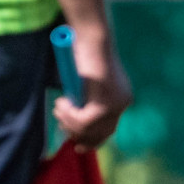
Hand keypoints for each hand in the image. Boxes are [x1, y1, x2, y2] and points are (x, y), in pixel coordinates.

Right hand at [52, 26, 131, 148]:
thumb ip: (85, 103)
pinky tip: (62, 101)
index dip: (93, 140)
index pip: (109, 129)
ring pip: (88, 128)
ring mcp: (116, 104)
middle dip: (78, 135)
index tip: (78, 145)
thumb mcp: (85, 84)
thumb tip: (75, 131)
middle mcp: (123, 102)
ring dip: (68, 120)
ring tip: (60, 106)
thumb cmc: (82, 54)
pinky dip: (68, 114)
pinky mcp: (105, 102)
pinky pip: (83, 120)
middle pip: (101, 133)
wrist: (89, 38)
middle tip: (61, 125)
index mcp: (121, 98)